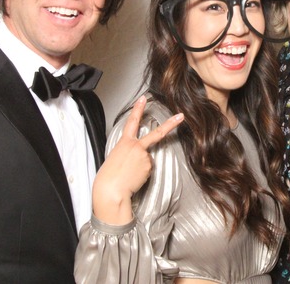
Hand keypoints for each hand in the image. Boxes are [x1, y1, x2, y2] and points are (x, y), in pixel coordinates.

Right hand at [91, 95, 182, 224]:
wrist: (111, 190)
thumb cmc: (108, 176)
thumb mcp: (115, 157)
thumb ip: (128, 151)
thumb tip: (139, 154)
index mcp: (124, 142)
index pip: (132, 122)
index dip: (138, 109)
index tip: (143, 99)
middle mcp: (136, 147)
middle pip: (157, 133)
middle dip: (171, 124)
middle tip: (181, 116)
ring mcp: (145, 156)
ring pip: (148, 159)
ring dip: (141, 166)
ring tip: (129, 173)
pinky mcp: (149, 167)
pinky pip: (148, 168)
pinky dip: (142, 173)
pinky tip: (134, 177)